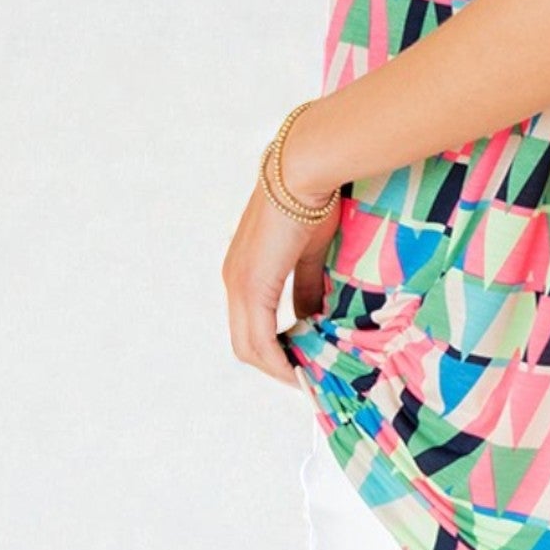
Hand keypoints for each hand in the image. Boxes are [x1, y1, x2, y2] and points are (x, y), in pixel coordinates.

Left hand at [221, 169, 339, 387]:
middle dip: (277, 364)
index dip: (277, 348)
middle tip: (306, 377)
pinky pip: (261, 340)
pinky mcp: (252, 288)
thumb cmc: (313, 200)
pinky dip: (279, 360)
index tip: (304, 360)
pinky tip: (300, 369)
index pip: (254, 324)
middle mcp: (234, 281)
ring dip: (278, 367)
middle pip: (247, 344)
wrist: (303, 172)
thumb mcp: (312, 251)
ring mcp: (239, 285)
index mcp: (246, 270)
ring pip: (250, 347)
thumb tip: (314, 316)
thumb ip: (308, 285)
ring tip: (306, 378)